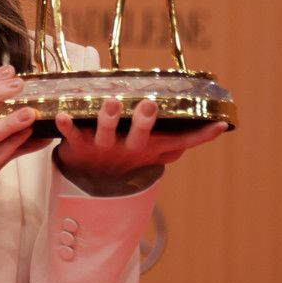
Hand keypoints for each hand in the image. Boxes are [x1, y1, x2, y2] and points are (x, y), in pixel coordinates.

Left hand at [55, 98, 226, 194]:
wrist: (89, 180)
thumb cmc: (128, 155)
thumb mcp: (155, 150)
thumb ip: (181, 140)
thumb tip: (218, 126)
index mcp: (149, 148)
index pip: (180, 142)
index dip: (200, 135)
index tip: (219, 123)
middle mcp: (128, 148)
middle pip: (139, 137)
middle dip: (144, 122)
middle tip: (150, 105)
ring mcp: (103, 147)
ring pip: (106, 133)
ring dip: (108, 118)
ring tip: (112, 103)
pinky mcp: (78, 145)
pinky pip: (71, 135)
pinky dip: (66, 126)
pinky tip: (62, 115)